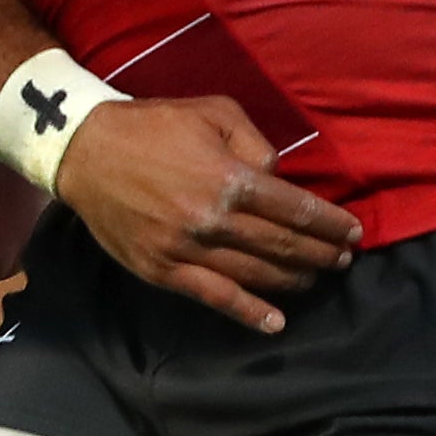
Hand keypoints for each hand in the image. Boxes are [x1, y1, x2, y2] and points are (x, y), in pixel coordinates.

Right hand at [53, 92, 360, 335]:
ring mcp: (186, 249)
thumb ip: (256, 143)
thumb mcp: (213, 112)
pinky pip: (213, 296)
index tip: (352, 233)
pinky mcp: (162, 269)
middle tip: (342, 259)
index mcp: (230, 178)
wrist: (83, 151)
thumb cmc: (152, 125)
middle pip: (283, 245)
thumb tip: (278, 177)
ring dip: (294, 279)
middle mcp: (213, 220)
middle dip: (320, 254)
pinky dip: (247, 312)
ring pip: (256, 274)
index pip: (297, 210)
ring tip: (314, 278)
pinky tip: (275, 322)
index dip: (331, 224)